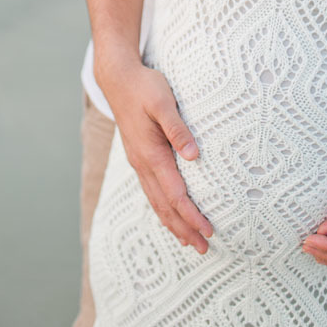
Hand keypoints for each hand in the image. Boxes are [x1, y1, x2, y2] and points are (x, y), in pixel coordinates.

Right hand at [98, 58, 211, 252]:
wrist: (117, 78)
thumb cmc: (144, 87)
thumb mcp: (163, 102)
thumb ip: (178, 128)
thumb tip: (194, 155)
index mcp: (151, 154)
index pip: (175, 194)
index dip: (191, 215)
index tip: (208, 231)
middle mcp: (142, 163)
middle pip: (164, 206)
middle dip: (184, 229)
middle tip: (203, 248)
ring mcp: (138, 161)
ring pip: (156, 201)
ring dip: (172, 223)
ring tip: (188, 241)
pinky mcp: (139, 156)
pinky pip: (151, 191)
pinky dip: (162, 208)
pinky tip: (168, 213)